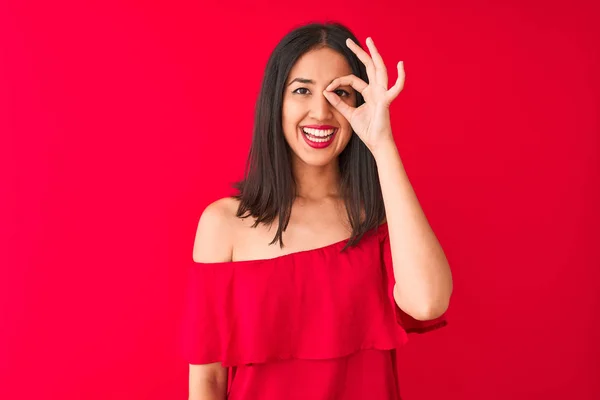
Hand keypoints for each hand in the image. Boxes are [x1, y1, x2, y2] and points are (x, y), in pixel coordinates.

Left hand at [323, 37, 404, 153]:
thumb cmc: (367, 130)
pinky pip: (395, 88)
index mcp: (369, 92)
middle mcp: (376, 90)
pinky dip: (400, 77)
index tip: (327, 87)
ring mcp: (382, 94)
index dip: (339, 81)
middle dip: (359, 53)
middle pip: (368, 66)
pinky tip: (400, 64)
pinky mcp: (386, 101)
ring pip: (379, 69)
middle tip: (349, 41)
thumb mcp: (349, 114)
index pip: (352, 80)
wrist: (376, 143)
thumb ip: (339, 103)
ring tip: (369, 41)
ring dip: (374, 55)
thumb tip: (325, 92)